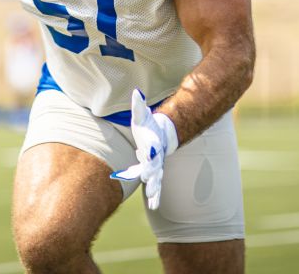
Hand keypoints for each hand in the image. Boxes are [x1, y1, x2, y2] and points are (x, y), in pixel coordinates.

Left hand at [110, 89, 178, 209]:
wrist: (162, 134)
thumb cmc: (149, 126)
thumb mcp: (142, 116)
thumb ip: (139, 106)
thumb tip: (136, 92)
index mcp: (152, 145)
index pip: (151, 150)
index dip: (149, 153)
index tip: (148, 154)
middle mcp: (156, 158)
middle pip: (155, 168)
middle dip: (152, 175)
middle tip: (148, 182)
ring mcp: (157, 167)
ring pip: (156, 180)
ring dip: (155, 190)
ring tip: (154, 201)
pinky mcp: (155, 173)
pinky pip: (155, 185)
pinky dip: (155, 195)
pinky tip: (154, 205)